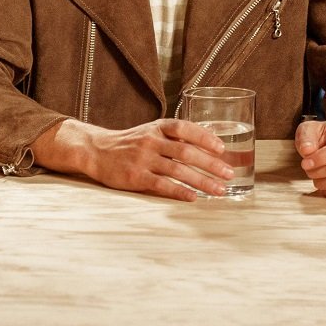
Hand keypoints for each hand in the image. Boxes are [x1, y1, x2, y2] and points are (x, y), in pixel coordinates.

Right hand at [42, 118, 233, 200]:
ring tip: (219, 190)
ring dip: (201, 181)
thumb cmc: (130, 143)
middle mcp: (151, 141)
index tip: (222, 148)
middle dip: (210, 164)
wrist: (96, 151)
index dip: (204, 137)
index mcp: (157, 127)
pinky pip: (161, 185)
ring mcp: (143, 159)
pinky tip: (193, 197)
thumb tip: (208, 145)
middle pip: (186, 152)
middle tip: (229, 173)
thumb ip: (174, 138)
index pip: (184, 128)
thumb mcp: (151, 132)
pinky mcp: (135, 177)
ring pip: (177, 171)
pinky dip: (179, 191)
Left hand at [295, 118, 325, 198]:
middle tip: (308, 169)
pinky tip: (324, 185)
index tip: (305, 163)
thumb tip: (306, 150)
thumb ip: (306, 137)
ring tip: (315, 176)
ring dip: (322, 183)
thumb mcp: (312, 128)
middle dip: (317, 172)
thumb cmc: (325, 135)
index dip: (320, 158)